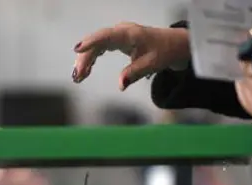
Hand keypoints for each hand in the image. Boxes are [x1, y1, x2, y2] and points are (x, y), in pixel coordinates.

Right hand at [73, 22, 189, 89]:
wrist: (174, 45)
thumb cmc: (164, 51)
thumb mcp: (151, 65)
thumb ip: (134, 74)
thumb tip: (120, 86)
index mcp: (130, 34)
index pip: (106, 36)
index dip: (91, 42)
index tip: (77, 49)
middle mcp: (121, 32)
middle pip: (97, 43)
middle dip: (85, 58)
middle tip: (77, 76)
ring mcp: (118, 35)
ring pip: (96, 46)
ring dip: (86, 60)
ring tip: (78, 77)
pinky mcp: (117, 41)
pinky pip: (100, 48)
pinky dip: (93, 59)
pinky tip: (86, 71)